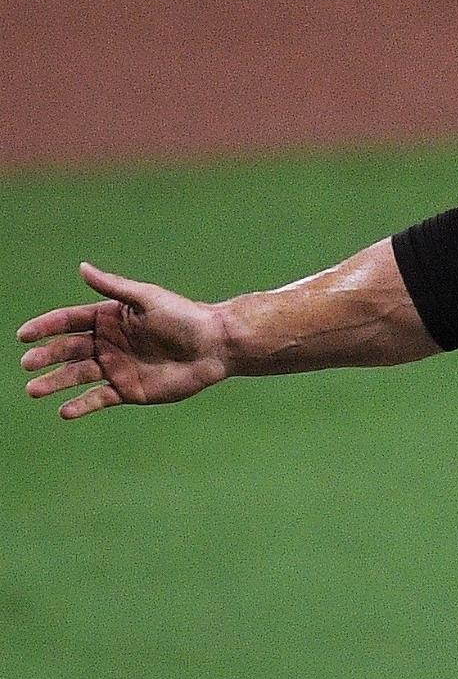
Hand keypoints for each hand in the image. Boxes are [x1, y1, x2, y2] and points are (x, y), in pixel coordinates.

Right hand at [18, 263, 229, 418]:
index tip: (23, 335)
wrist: (215, 347)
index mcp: (109, 318)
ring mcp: (115, 367)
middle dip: (46, 356)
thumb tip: (81, 267)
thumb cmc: (184, 317)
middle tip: (28, 364)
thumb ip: (113, 287)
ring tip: (34, 390)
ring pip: (77, 376)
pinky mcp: (128, 390)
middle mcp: (107, 343)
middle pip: (68, 350)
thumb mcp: (147, 298)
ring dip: (55, 382)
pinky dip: (81, 405)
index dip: (44, 328)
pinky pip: (98, 399)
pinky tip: (64, 411)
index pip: (68, 322)